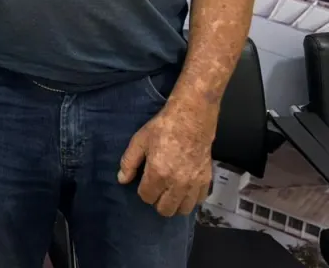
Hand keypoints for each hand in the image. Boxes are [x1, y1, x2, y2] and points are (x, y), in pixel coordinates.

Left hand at [117, 102, 217, 216]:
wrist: (191, 118)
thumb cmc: (163, 128)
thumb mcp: (139, 141)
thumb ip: (129, 162)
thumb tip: (122, 180)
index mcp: (158, 173)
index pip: (147, 197)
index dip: (143, 191)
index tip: (144, 182)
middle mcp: (177, 183)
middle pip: (165, 210)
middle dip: (158, 201)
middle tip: (157, 188)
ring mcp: (193, 184)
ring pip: (183, 210)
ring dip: (175, 203)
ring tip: (170, 191)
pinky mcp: (206, 180)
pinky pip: (198, 201)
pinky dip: (190, 198)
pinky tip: (184, 188)